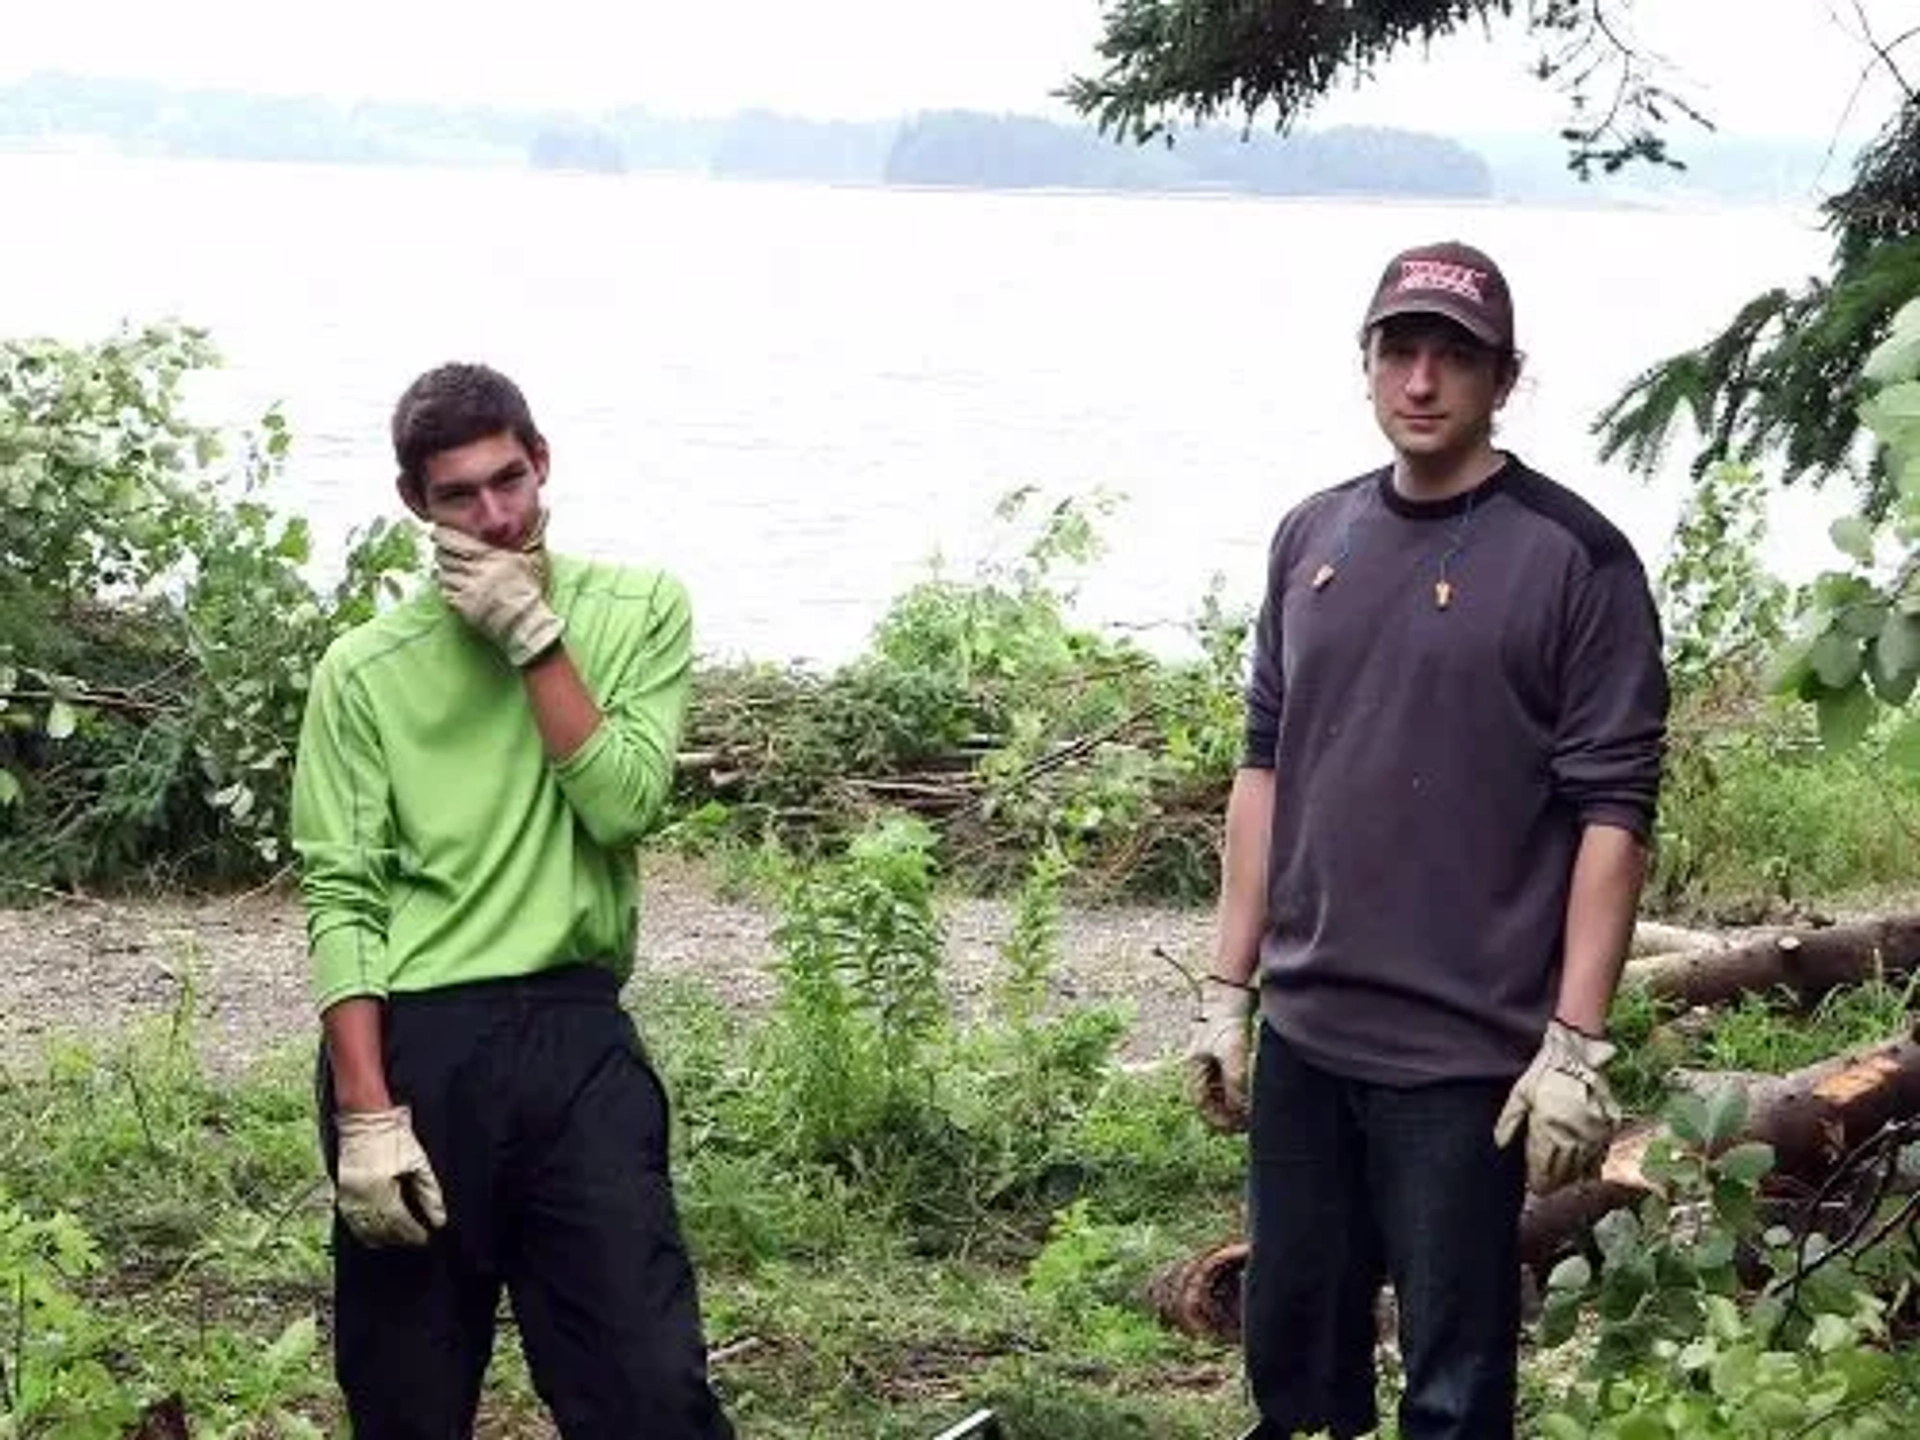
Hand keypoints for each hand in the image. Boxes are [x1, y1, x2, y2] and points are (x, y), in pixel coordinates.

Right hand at [334, 1105, 447, 1246]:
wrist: (364, 1118)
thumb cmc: (394, 1136)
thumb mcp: (418, 1161)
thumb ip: (429, 1192)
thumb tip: (439, 1219)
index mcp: (382, 1189)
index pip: (399, 1222)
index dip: (414, 1233)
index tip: (425, 1238)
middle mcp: (362, 1196)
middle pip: (382, 1229)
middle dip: (399, 1237)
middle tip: (415, 1240)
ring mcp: (347, 1195)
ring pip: (364, 1228)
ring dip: (382, 1237)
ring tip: (398, 1239)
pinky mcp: (341, 1191)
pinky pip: (351, 1220)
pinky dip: (364, 1229)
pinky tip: (375, 1233)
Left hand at [433, 512, 563, 666]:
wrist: (526, 623)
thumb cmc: (530, 591)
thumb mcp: (533, 559)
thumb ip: (533, 534)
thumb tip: (544, 508)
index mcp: (492, 557)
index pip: (457, 541)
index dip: (444, 535)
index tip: (440, 531)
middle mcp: (478, 571)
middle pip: (446, 556)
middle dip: (441, 551)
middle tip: (442, 549)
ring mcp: (469, 589)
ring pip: (443, 573)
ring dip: (444, 569)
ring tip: (451, 567)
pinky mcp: (463, 605)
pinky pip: (445, 591)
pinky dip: (446, 586)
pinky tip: (454, 584)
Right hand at [1184, 975, 1255, 1131]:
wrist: (1230, 993)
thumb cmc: (1225, 1022)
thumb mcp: (1233, 1055)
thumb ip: (1236, 1084)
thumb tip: (1241, 1110)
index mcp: (1194, 1070)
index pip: (1202, 1105)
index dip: (1217, 1120)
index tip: (1236, 1128)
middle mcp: (1200, 1068)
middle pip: (1211, 1100)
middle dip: (1227, 1114)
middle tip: (1246, 1124)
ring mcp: (1211, 1061)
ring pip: (1220, 1092)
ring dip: (1233, 1103)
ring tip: (1251, 1110)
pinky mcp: (1224, 1053)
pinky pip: (1228, 1080)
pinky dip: (1238, 1090)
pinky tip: (1251, 1092)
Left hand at [1493, 1019, 1620, 1192]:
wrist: (1576, 1050)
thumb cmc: (1544, 1070)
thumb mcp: (1519, 1093)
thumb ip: (1509, 1121)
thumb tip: (1499, 1145)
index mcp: (1549, 1130)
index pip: (1543, 1166)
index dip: (1538, 1180)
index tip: (1535, 1188)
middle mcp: (1574, 1135)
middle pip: (1564, 1170)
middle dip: (1555, 1181)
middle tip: (1548, 1189)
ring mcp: (1595, 1131)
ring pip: (1584, 1164)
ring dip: (1573, 1175)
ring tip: (1564, 1182)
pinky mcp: (1610, 1123)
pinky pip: (1602, 1151)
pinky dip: (1594, 1163)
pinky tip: (1588, 1170)